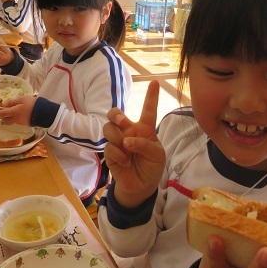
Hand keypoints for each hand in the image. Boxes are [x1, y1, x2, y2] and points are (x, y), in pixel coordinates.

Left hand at [0, 96, 36, 125]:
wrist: (45, 112)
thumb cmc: (33, 104)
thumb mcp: (22, 99)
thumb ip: (12, 102)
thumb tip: (3, 104)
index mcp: (14, 112)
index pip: (2, 114)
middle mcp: (16, 119)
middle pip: (5, 121)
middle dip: (3, 117)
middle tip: (4, 112)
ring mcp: (21, 122)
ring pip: (12, 121)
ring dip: (10, 117)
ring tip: (14, 111)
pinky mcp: (26, 124)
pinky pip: (18, 121)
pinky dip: (16, 118)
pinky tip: (21, 113)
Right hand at [103, 80, 165, 207]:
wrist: (142, 186)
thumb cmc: (152, 166)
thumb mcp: (157, 155)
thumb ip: (145, 144)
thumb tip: (127, 141)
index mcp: (144, 129)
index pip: (148, 109)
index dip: (151, 96)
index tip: (155, 81)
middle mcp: (129, 131)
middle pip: (115, 113)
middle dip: (115, 114)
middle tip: (121, 121)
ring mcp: (118, 142)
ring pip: (108, 128)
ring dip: (117, 136)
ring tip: (126, 146)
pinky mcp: (111, 153)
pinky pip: (109, 147)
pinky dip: (118, 154)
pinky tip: (126, 162)